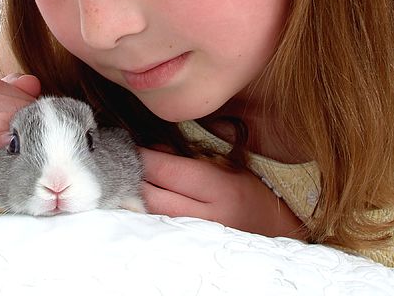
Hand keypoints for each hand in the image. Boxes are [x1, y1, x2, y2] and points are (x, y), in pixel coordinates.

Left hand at [139, 147, 303, 238]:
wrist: (273, 229)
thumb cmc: (250, 190)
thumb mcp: (228, 165)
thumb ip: (190, 157)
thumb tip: (153, 149)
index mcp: (222, 191)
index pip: (169, 172)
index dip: (144, 157)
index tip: (127, 145)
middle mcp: (209, 219)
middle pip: (153, 197)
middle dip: (133, 176)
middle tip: (121, 160)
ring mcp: (198, 239)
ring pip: (150, 216)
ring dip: (135, 195)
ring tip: (126, 178)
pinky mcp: (189, 248)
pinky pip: (158, 228)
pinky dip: (145, 212)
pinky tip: (139, 199)